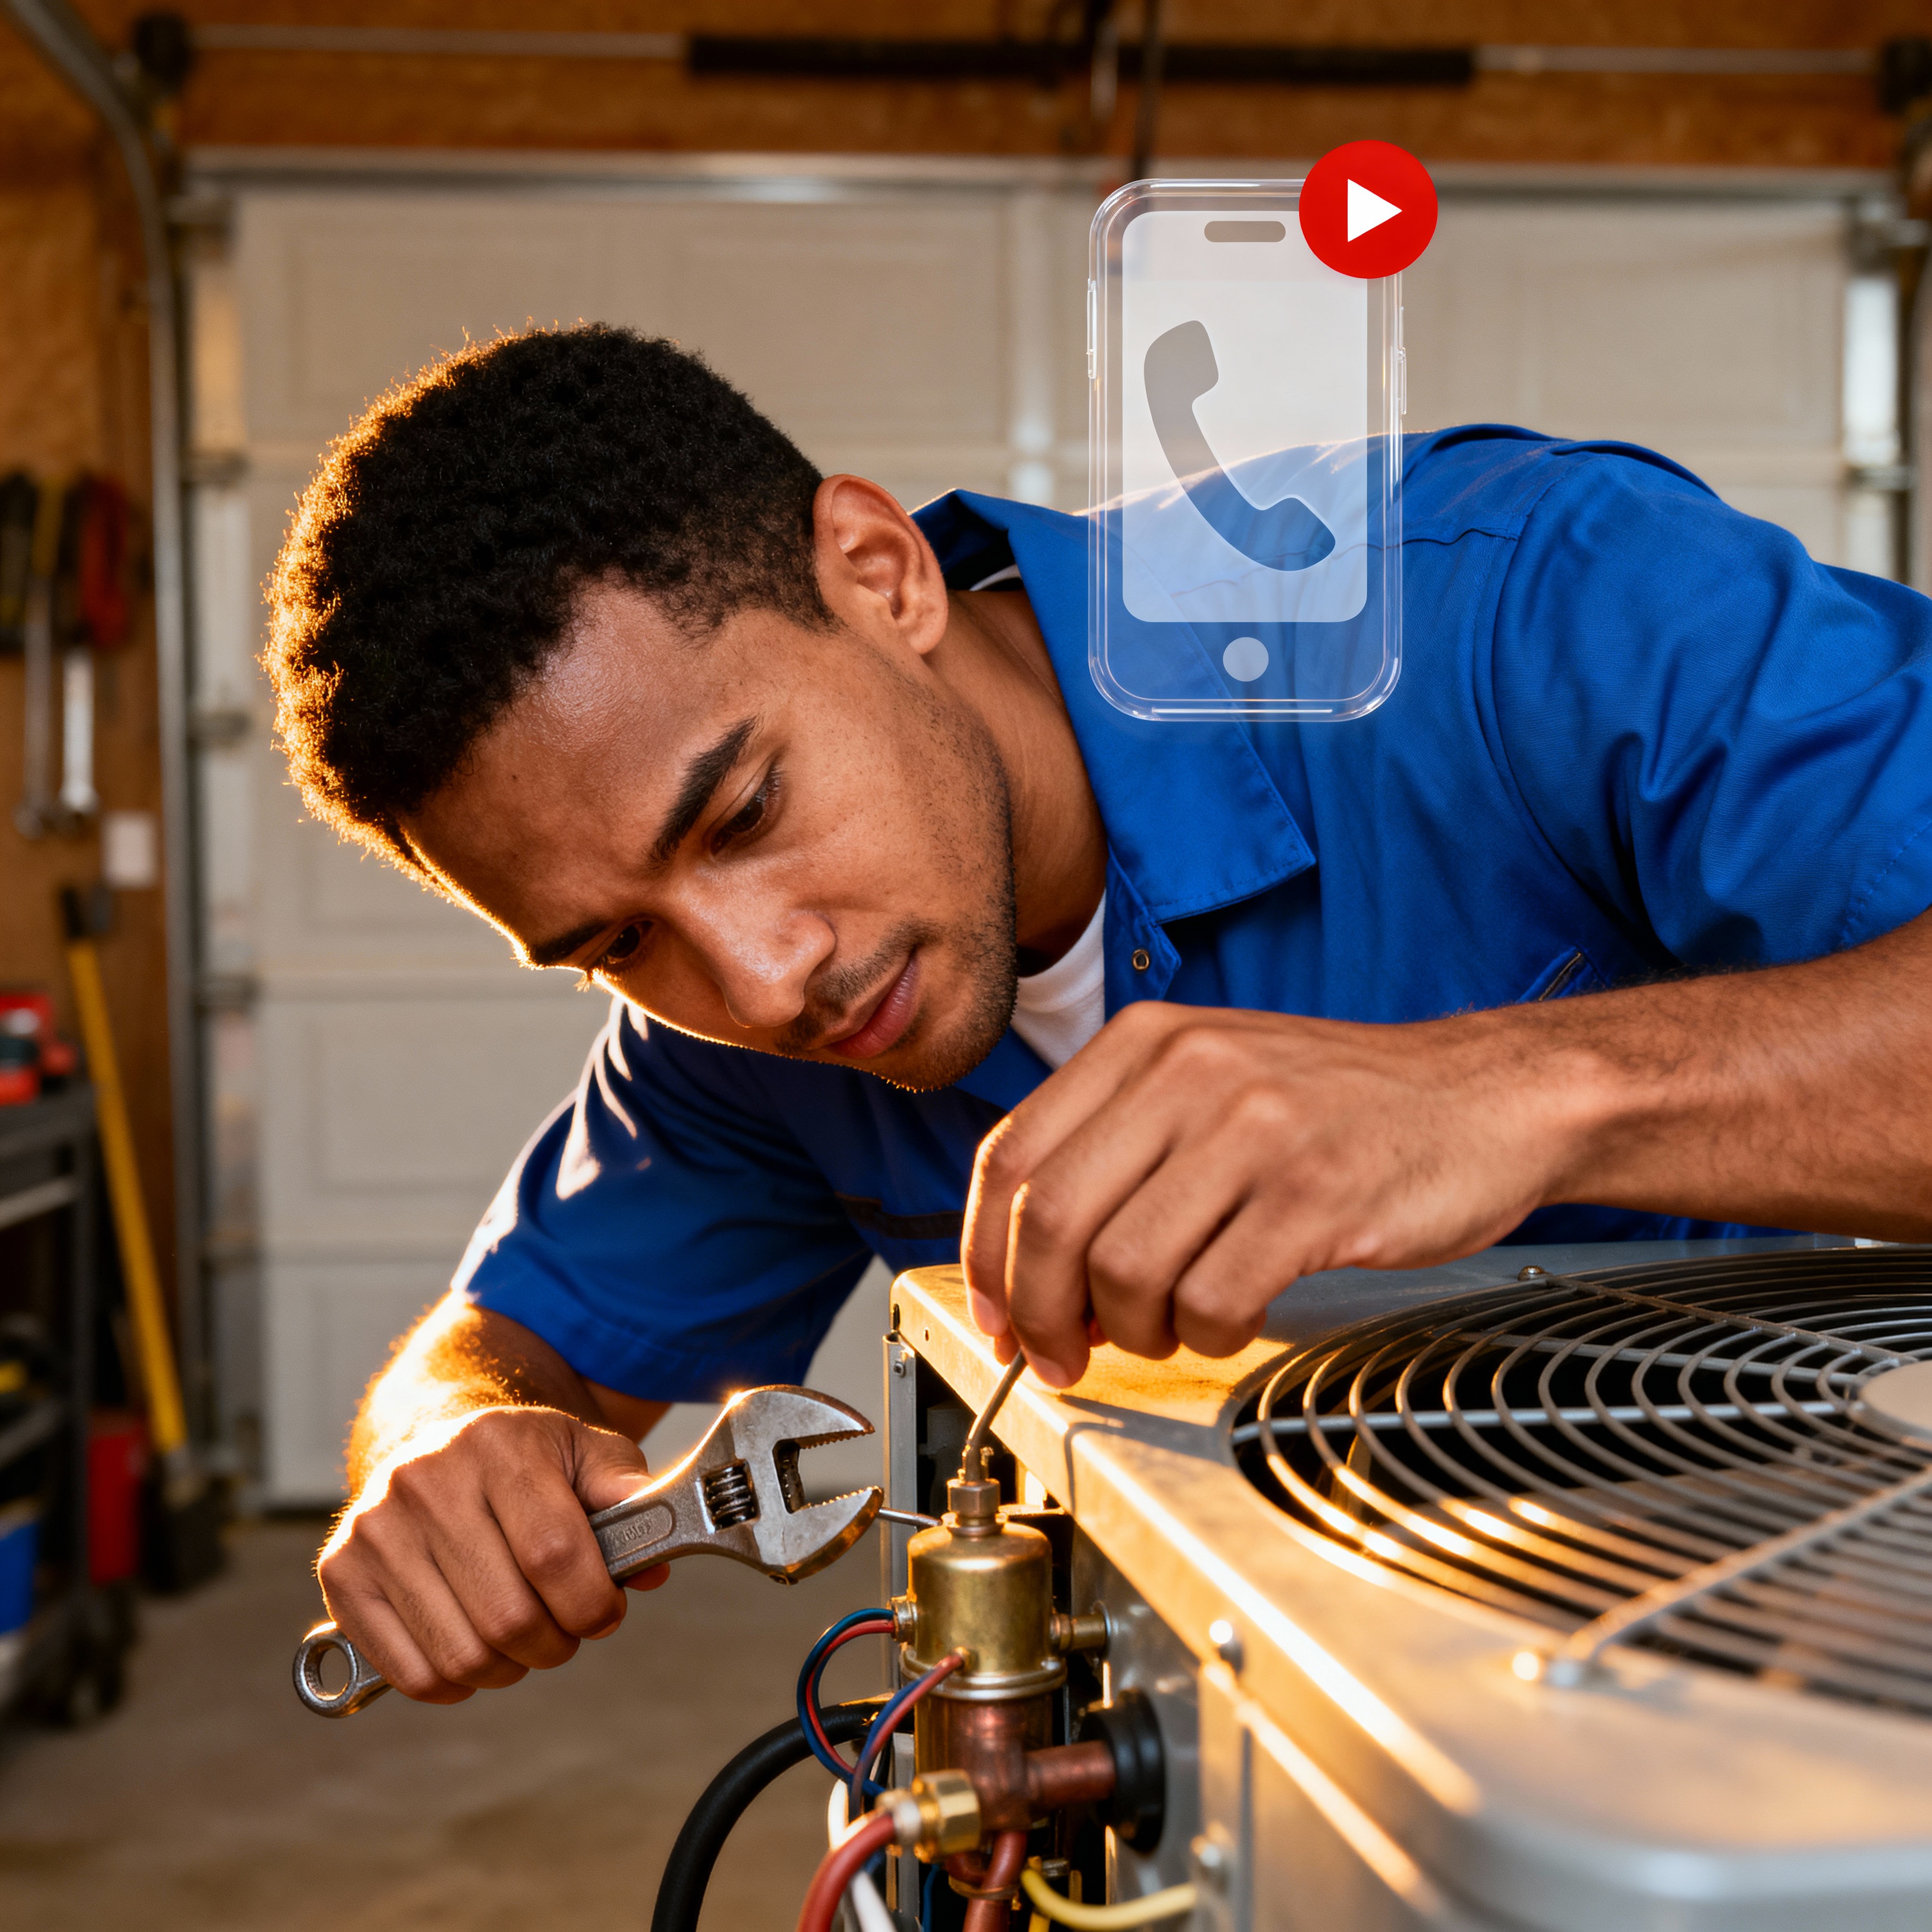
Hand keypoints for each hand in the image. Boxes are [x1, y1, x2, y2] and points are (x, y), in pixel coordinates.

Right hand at [317, 1405, 666, 1703]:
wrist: (434, 1436)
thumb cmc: (523, 1457)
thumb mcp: (585, 1452)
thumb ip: (628, 1497)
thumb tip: (654, 1565)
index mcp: (498, 1445)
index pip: (555, 1555)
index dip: (593, 1605)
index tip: (605, 1612)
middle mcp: (427, 1480)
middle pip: (509, 1616)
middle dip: (556, 1643)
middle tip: (566, 1629)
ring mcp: (377, 1527)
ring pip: (461, 1654)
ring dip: (509, 1668)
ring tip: (523, 1636)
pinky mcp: (341, 1572)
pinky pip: (409, 1672)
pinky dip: (454, 1683)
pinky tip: (475, 1649)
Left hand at [963, 1001, 1567, 1386]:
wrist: (1482, 1097)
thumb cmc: (1339, 1106)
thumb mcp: (1209, 1081)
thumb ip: (1117, 1150)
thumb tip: (1029, 1266)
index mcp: (1145, 1042)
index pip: (1012, 1155)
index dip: (986, 1252)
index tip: (997, 1312)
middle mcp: (1188, 1071)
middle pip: (1053, 1218)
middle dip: (1040, 1311)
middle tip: (1060, 1353)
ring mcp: (1253, 1129)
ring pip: (1124, 1266)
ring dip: (1129, 1329)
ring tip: (1165, 1328)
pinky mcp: (1313, 1193)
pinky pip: (1212, 1297)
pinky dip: (1205, 1334)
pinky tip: (1229, 1319)